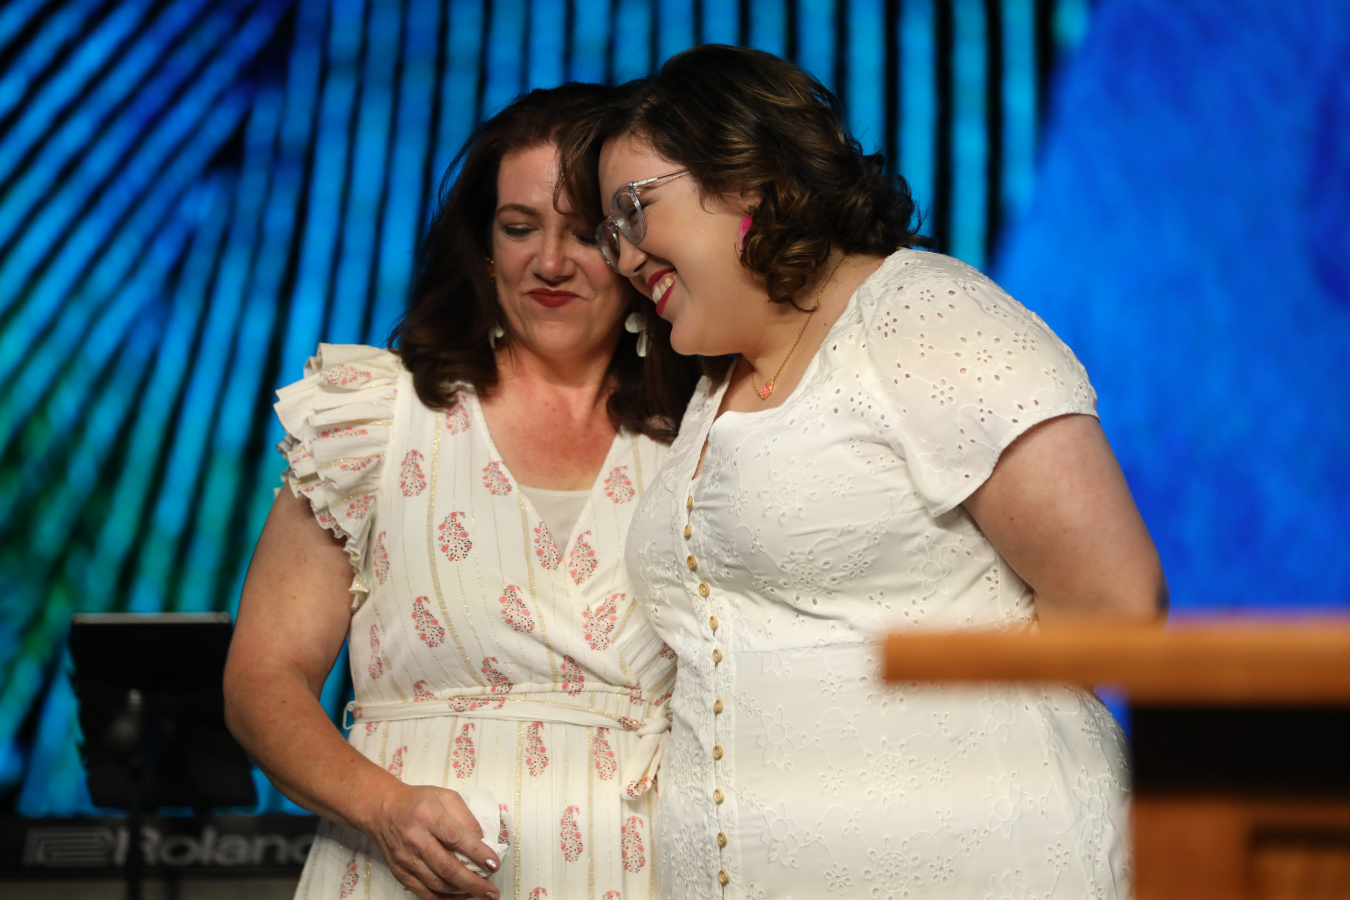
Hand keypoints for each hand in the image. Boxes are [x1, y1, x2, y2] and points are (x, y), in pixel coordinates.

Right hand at [363, 783, 500, 899]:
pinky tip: (459, 896)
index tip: (494, 865)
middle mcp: (415, 838)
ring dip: (461, 892)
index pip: (456, 837)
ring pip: (436, 883)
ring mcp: (405, 858)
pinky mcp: (399, 871)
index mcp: (428, 815)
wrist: (382, 809)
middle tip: (491, 891)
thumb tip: (483, 841)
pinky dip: (444, 898)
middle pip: (447, 867)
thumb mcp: (445, 796)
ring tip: (479, 893)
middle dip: (473, 882)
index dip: (477, 853)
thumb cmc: (417, 801)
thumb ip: (466, 816)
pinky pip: (423, 892)